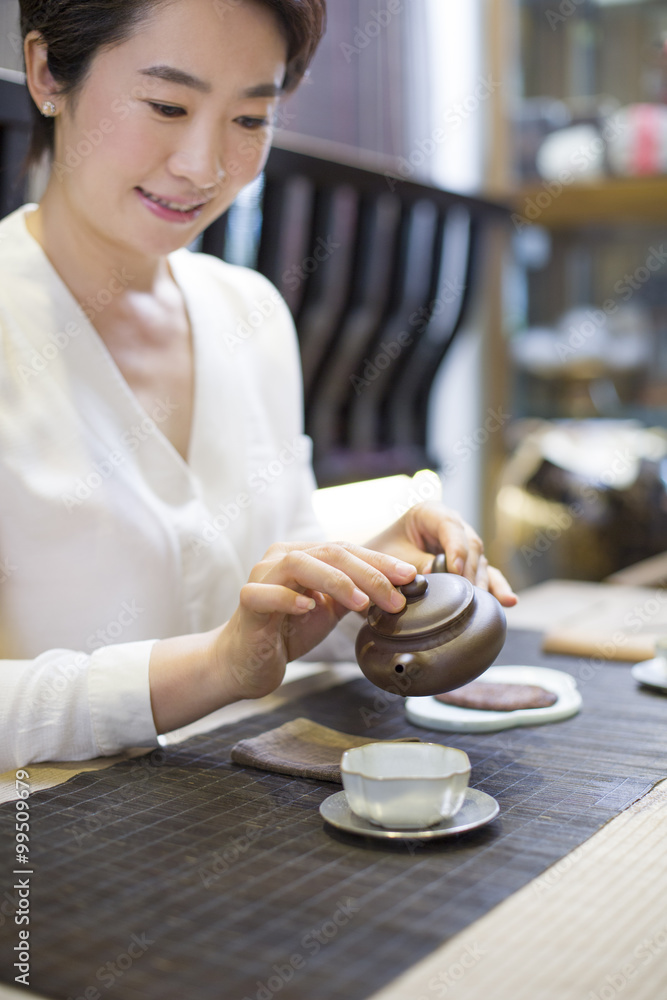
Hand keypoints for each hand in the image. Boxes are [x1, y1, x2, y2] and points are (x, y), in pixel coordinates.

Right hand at [216, 541, 416, 700]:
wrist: (246, 662)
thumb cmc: (286, 631)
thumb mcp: (329, 610)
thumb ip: (355, 594)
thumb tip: (397, 588)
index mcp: (301, 554)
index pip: (346, 550)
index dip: (380, 562)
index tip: (410, 577)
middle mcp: (279, 558)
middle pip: (329, 552)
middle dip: (368, 573)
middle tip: (395, 596)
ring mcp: (261, 578)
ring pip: (299, 564)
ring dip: (336, 581)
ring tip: (362, 603)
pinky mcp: (247, 603)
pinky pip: (265, 594)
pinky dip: (289, 598)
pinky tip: (309, 608)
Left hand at [365, 501, 517, 607]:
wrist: (370, 569)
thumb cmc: (378, 556)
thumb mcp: (392, 557)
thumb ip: (415, 565)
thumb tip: (441, 578)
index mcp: (429, 513)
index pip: (450, 526)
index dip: (456, 548)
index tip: (455, 571)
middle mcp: (449, 525)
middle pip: (470, 544)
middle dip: (470, 570)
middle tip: (468, 594)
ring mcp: (460, 545)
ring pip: (480, 560)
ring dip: (483, 583)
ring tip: (484, 602)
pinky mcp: (465, 564)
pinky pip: (484, 574)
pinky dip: (495, 587)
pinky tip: (508, 601)